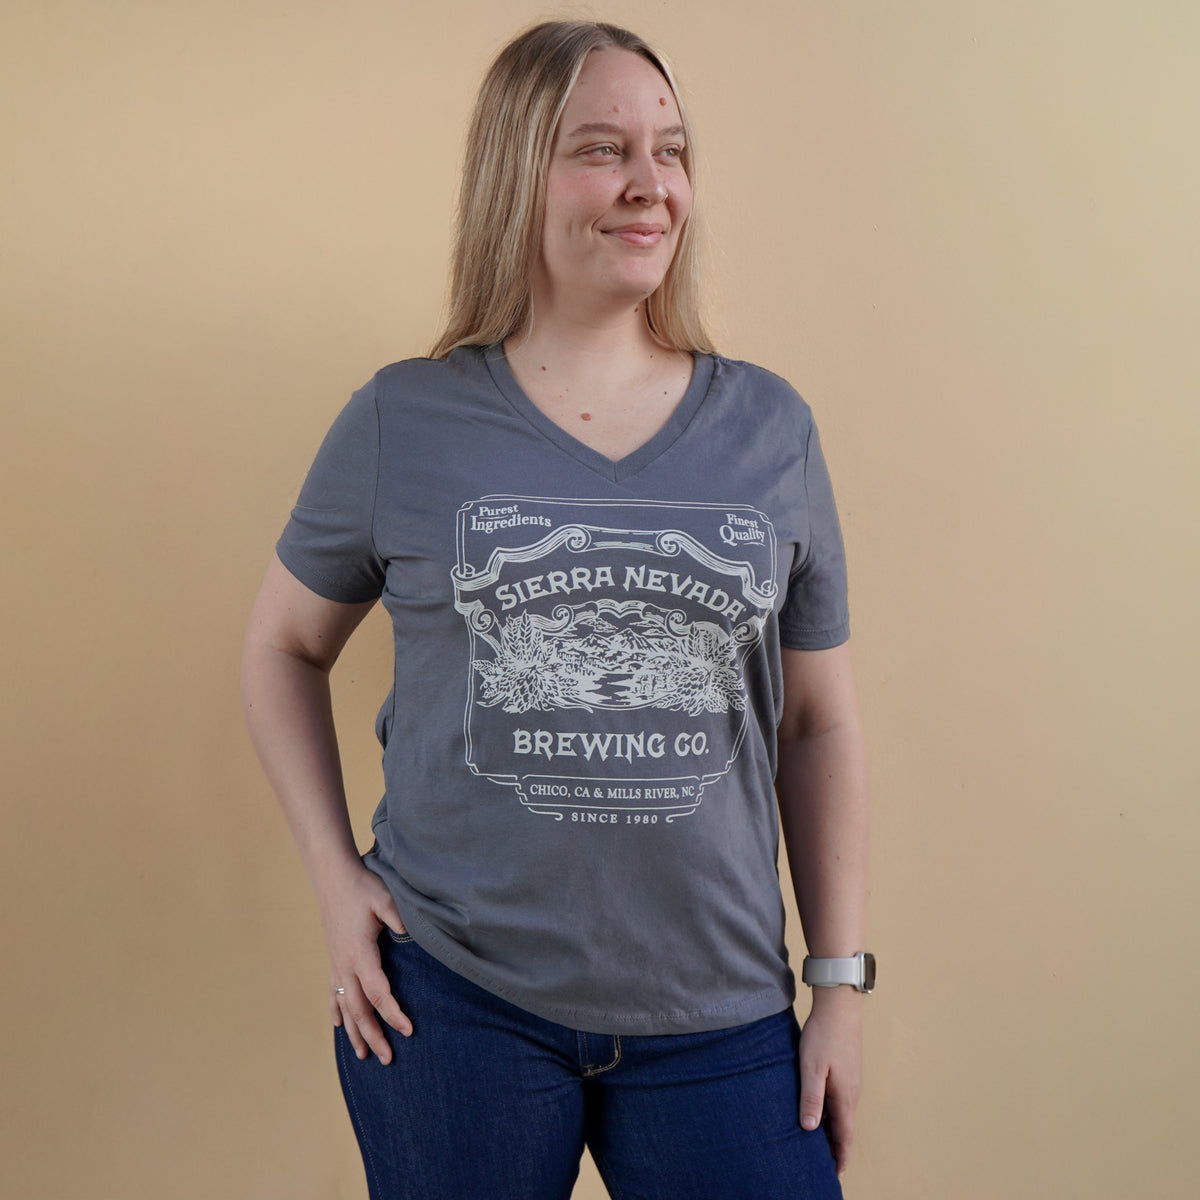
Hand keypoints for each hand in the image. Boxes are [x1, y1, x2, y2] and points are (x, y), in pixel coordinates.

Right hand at [318, 861, 412, 1062]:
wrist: (334, 876)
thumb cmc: (363, 886)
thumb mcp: (386, 898)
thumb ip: (400, 919)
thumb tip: (413, 938)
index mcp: (360, 953)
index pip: (378, 993)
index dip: (393, 1013)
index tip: (408, 1030)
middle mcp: (345, 964)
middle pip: (359, 1009)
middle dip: (373, 1035)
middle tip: (388, 1058)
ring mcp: (336, 962)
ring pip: (344, 1005)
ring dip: (354, 1031)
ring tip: (363, 1055)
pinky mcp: (334, 957)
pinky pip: (334, 992)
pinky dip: (336, 1011)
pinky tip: (338, 1025)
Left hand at [798, 987, 862, 1176]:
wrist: (839, 1006)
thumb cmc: (824, 1036)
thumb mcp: (812, 1067)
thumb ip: (811, 1098)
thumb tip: (808, 1129)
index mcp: (844, 1096)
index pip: (844, 1135)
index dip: (840, 1156)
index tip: (835, 1174)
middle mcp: (851, 1091)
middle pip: (844, 1127)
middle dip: (835, 1147)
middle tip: (824, 1164)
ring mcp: (850, 1079)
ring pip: (841, 1112)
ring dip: (832, 1129)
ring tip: (817, 1141)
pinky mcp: (846, 1069)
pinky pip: (839, 1098)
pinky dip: (831, 1111)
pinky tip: (818, 1108)